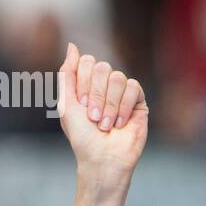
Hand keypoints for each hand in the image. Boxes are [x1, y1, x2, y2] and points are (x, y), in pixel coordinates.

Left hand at [59, 42, 147, 182]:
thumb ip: (67, 75)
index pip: (86, 61)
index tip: (80, 105)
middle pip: (102, 67)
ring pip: (118, 78)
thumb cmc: (82, 138)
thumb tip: (72, 46)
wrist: (102, 159)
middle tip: (93, 119)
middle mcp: (104, 86)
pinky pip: (133, 88)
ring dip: (109, 105)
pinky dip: (123, 107)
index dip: (83, 82)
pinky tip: (120, 124)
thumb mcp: (67, 106)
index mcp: (85, 85)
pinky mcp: (138, 100)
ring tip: (105, 126)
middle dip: (95, 96)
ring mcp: (121, 92)